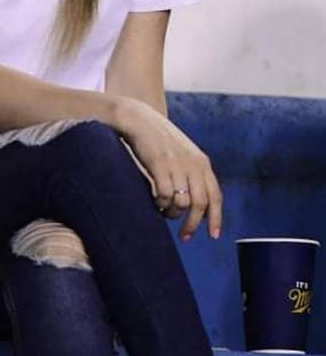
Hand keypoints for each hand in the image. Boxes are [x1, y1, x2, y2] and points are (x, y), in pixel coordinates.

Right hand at [117, 97, 222, 241]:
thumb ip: (193, 174)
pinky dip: (160, 204)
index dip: (216, 218)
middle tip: (185, 235)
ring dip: (172, 213)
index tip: (213, 235)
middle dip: (192, 224)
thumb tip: (196, 206)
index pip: (215, 196)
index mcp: (202, 162)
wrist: (139, 120)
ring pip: (181, 203)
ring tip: (164, 211)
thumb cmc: (160, 139)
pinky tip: (155, 202)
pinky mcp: (160, 165)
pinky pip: (164, 196)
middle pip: (200, 204)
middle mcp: (193, 164)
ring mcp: (177, 165)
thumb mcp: (184, 154)